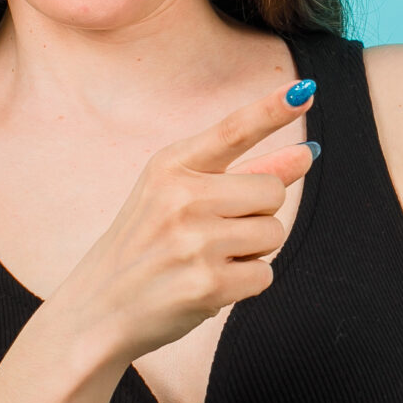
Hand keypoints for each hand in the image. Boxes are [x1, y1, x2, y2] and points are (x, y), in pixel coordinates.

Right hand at [43, 81, 319, 366]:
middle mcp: (180, 197)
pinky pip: (264, 275)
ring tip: (205, 260)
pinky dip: (244, 284)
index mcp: (169, 167)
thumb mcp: (177, 198)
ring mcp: (194, 242)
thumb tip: (305, 154)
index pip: (232, 130)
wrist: (96, 311)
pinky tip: (206, 286)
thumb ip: (242, 175)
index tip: (306, 91)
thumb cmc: (146, 248)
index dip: (273, 110)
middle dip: (258, 213)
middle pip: (272, 192)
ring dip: (252, 251)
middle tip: (213, 234)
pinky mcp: (207, 285)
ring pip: (273, 233)